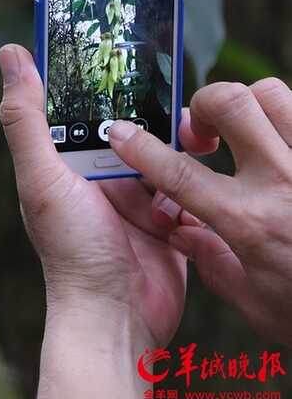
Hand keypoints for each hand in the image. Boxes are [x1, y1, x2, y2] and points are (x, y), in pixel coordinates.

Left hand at [0, 44, 186, 398]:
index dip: (103, 78)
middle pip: (133, 122)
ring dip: (176, 145)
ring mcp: (139, 193)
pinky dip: (192, 178)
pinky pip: (188, 182)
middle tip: (170, 98)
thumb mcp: (41, 176)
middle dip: (152, 111)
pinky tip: (190, 178)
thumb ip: (26, 118)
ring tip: (182, 145)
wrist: (116, 315)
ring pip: (165, 148)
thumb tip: (11, 55)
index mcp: (70, 158)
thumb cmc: (70, 249)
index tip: (122, 48)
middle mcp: (103, 171)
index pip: (87, 104)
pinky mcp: (170, 215)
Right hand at [109, 78, 291, 345]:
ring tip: (244, 134)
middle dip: (203, 107)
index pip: (178, 172)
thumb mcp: (256, 304)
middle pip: (230, 102)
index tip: (122, 132)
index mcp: (251, 223)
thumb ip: (212, 262)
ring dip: (248, 106)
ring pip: (272, 93)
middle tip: (202, 135)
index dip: (141, 147)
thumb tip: (183, 231)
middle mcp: (283, 183)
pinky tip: (279, 150)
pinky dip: (283, 120)